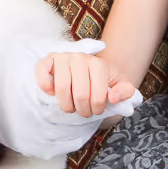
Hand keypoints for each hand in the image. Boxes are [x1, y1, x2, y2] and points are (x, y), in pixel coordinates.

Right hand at [0, 33, 142, 158]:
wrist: (87, 67)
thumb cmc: (102, 80)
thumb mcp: (119, 85)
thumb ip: (125, 91)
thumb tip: (113, 97)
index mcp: (99, 65)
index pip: (97, 97)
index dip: (97, 110)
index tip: (96, 110)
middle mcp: (80, 57)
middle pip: (80, 96)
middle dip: (82, 110)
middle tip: (83, 111)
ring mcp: (63, 57)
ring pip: (61, 89)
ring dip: (66, 105)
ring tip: (70, 105)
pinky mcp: (48, 60)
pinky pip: (42, 74)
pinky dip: (45, 87)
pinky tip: (52, 92)